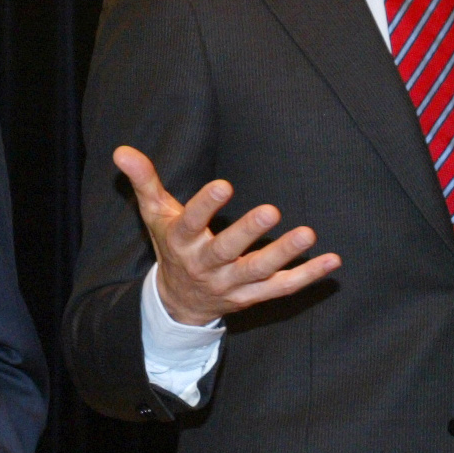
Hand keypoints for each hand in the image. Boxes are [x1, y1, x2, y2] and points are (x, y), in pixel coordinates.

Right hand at [113, 146, 340, 326]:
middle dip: (248, 233)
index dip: (205, 205)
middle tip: (272, 210)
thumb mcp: (155, 214)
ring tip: (308, 234)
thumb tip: (122, 150)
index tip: (224, 185)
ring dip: (284, 255)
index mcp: (181, 242)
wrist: (179, 302)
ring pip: (258, 272)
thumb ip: (145, 181)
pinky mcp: (251, 298)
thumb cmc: (172, 245)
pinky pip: (282, 289)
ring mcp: (229, 285)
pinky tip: (332, 261)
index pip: (191, 223)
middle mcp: (205, 266)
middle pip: (227, 251)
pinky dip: (307, 276)